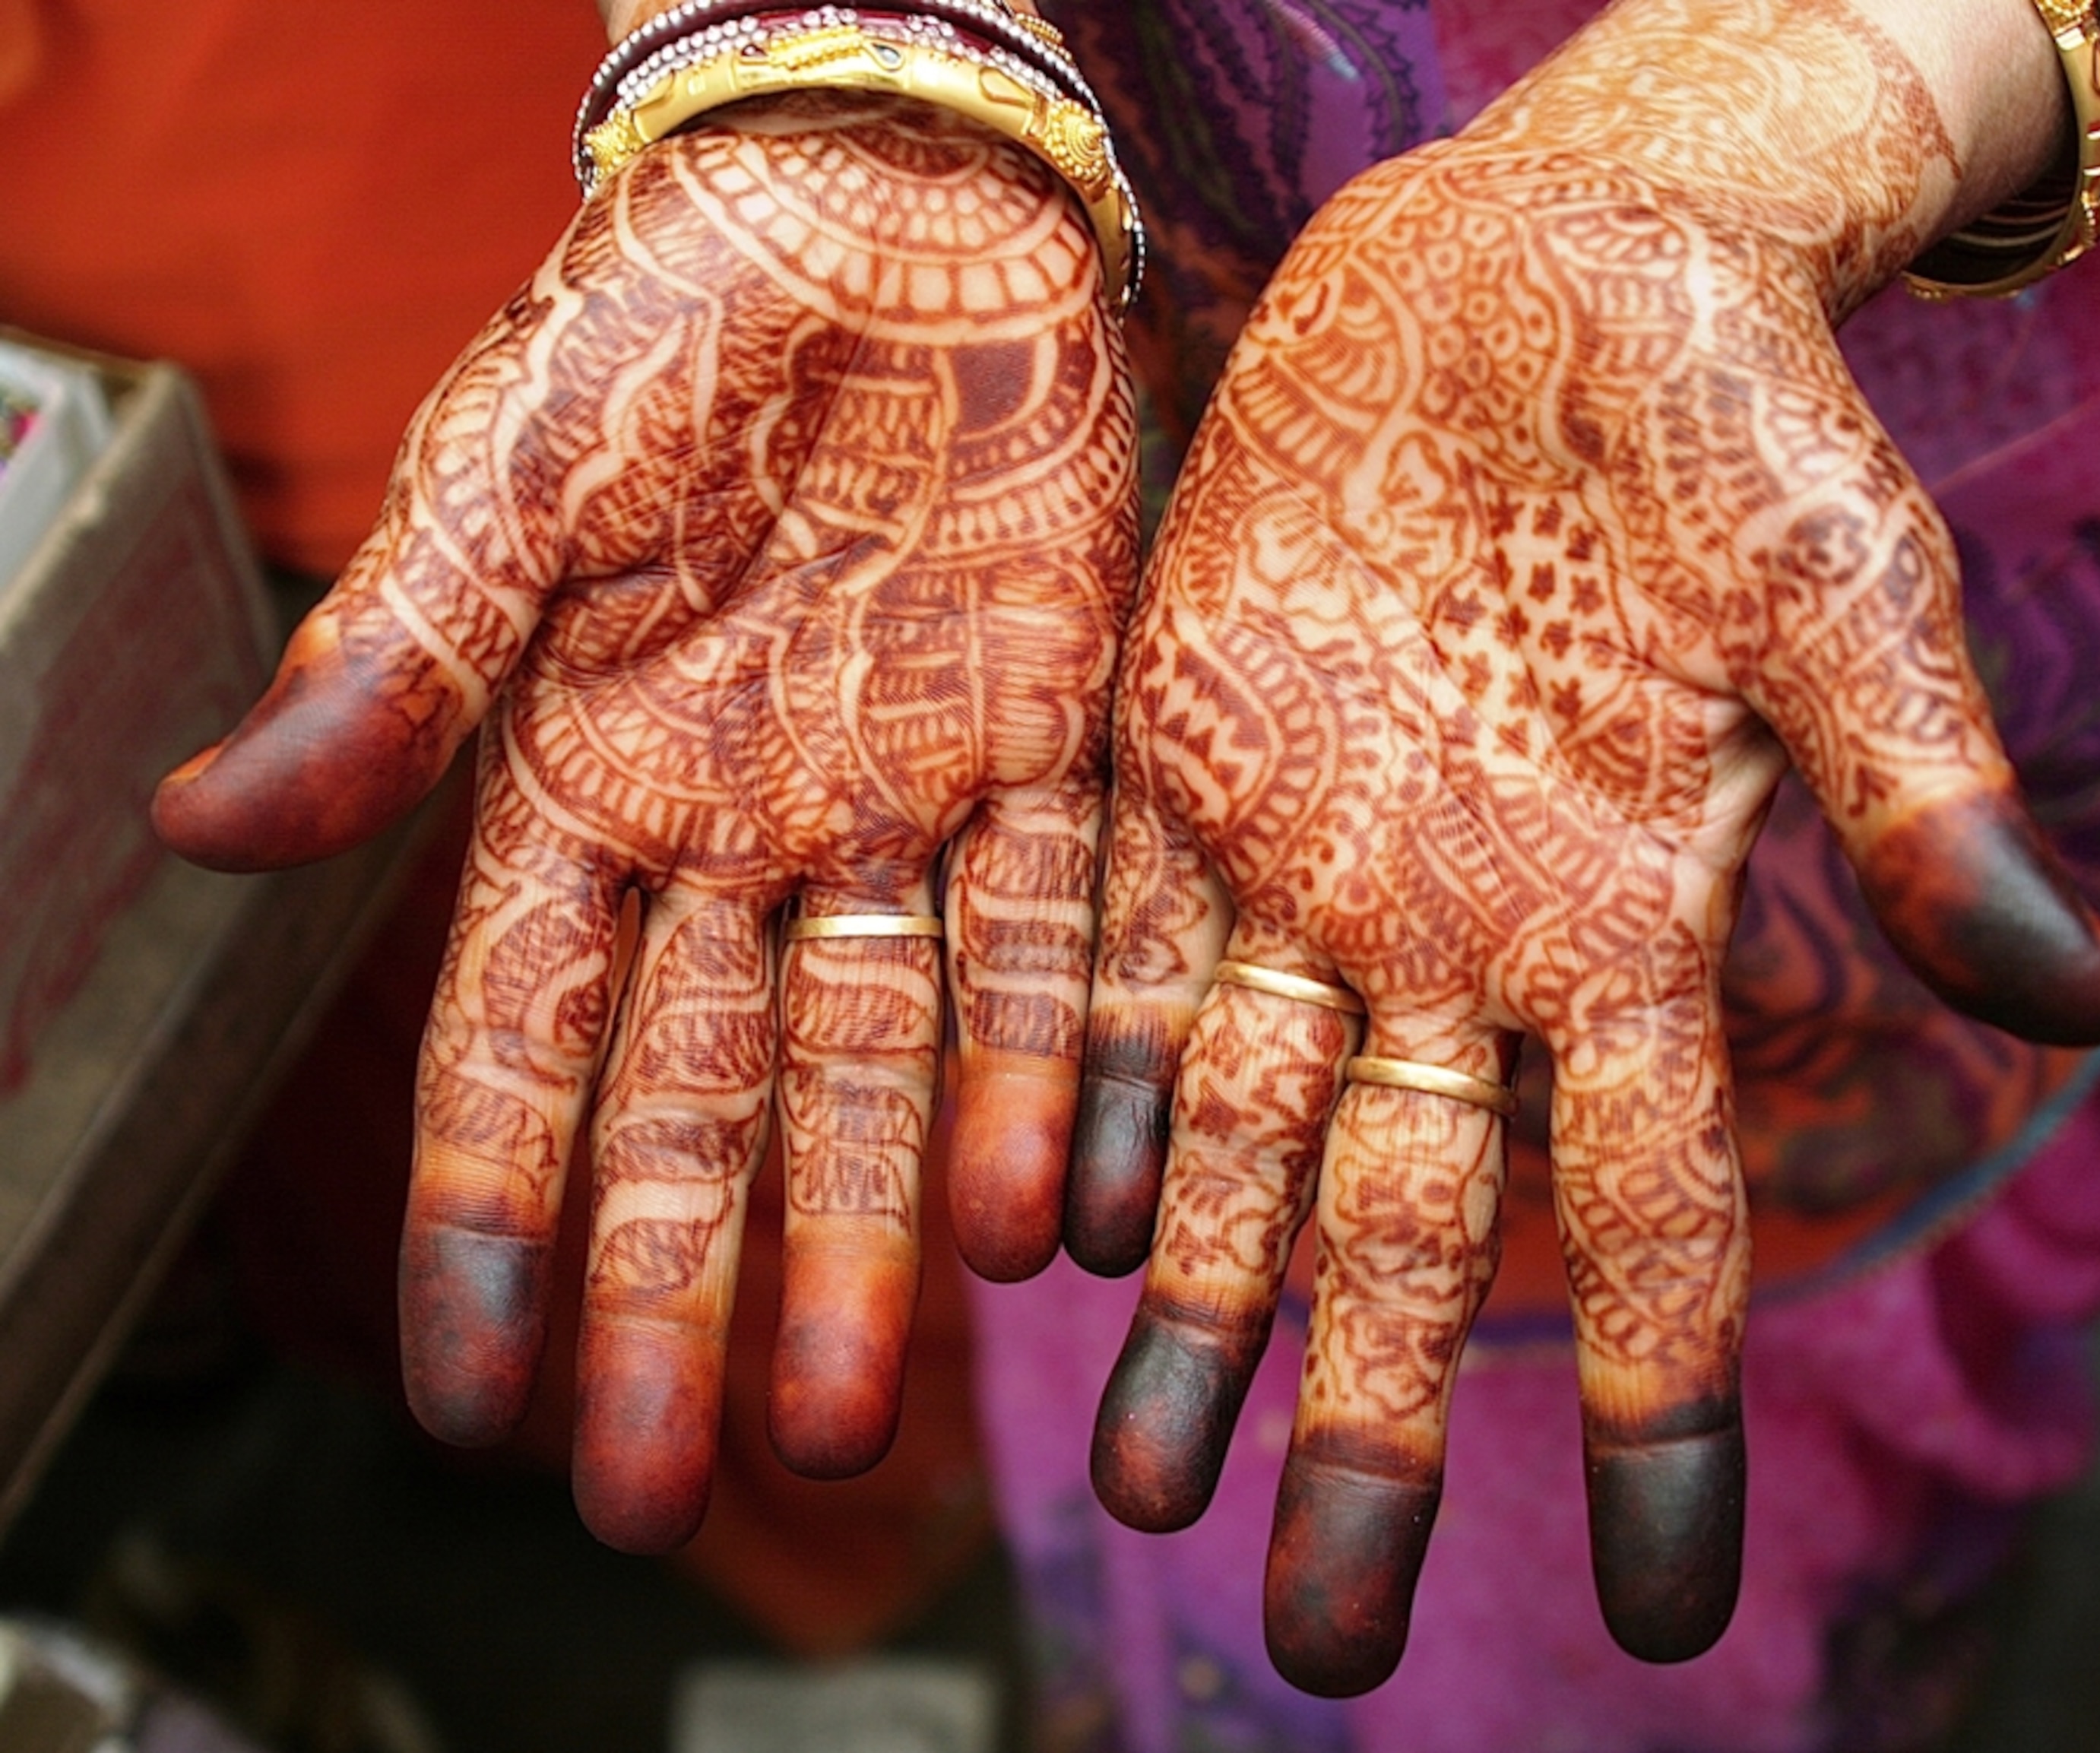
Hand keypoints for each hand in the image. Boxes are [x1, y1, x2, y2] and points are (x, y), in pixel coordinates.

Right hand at [154, 95, 1137, 1549]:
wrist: (888, 198)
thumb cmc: (666, 314)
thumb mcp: (508, 481)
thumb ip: (394, 667)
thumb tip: (211, 829)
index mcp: (588, 785)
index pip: (520, 1048)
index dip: (492, 1221)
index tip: (473, 1396)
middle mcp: (746, 834)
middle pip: (708, 1104)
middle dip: (687, 1293)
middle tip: (679, 1486)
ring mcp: (906, 807)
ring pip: (889, 1061)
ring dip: (872, 1233)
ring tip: (857, 1410)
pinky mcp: (1056, 750)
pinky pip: (1067, 940)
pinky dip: (1066, 1069)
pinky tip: (1054, 1212)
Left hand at [1068, 0, 2099, 1693]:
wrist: (1538, 267)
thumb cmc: (1724, 408)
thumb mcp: (1829, 583)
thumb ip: (1909, 783)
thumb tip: (2069, 989)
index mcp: (1630, 925)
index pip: (1655, 1220)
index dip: (1662, 1413)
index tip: (1672, 1615)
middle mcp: (1463, 939)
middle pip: (1410, 1233)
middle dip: (1365, 1426)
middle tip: (1321, 1638)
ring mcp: (1315, 865)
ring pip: (1237, 1137)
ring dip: (1195, 1309)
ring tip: (1149, 1487)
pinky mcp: (1189, 769)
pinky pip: (1119, 968)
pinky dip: (1073, 1096)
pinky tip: (1037, 1229)